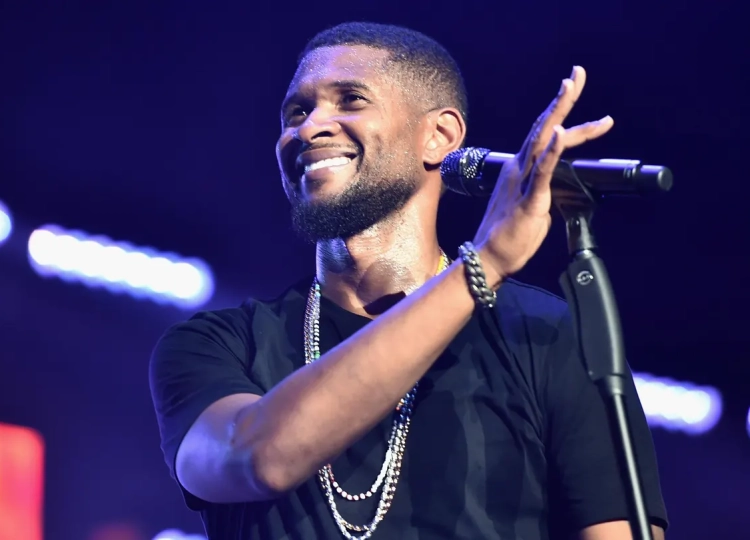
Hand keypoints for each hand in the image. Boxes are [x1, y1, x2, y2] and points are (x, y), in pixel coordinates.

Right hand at [473, 66, 613, 285]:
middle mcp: (519, 168)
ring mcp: (522, 181)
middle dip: (563, 99)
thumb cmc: (509, 239)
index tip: (574, 90)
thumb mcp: (533, 210)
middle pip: (544, 127)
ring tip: (570, 86)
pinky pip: (542, 171)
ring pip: (542, 139)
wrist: (488, 259)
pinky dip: (553, 150)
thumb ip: (543, 193)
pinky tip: (559, 133)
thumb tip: (554, 191)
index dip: (563, 114)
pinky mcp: (528, 199)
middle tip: (577, 73)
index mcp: (521, 171)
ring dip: (558, 111)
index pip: (545, 137)